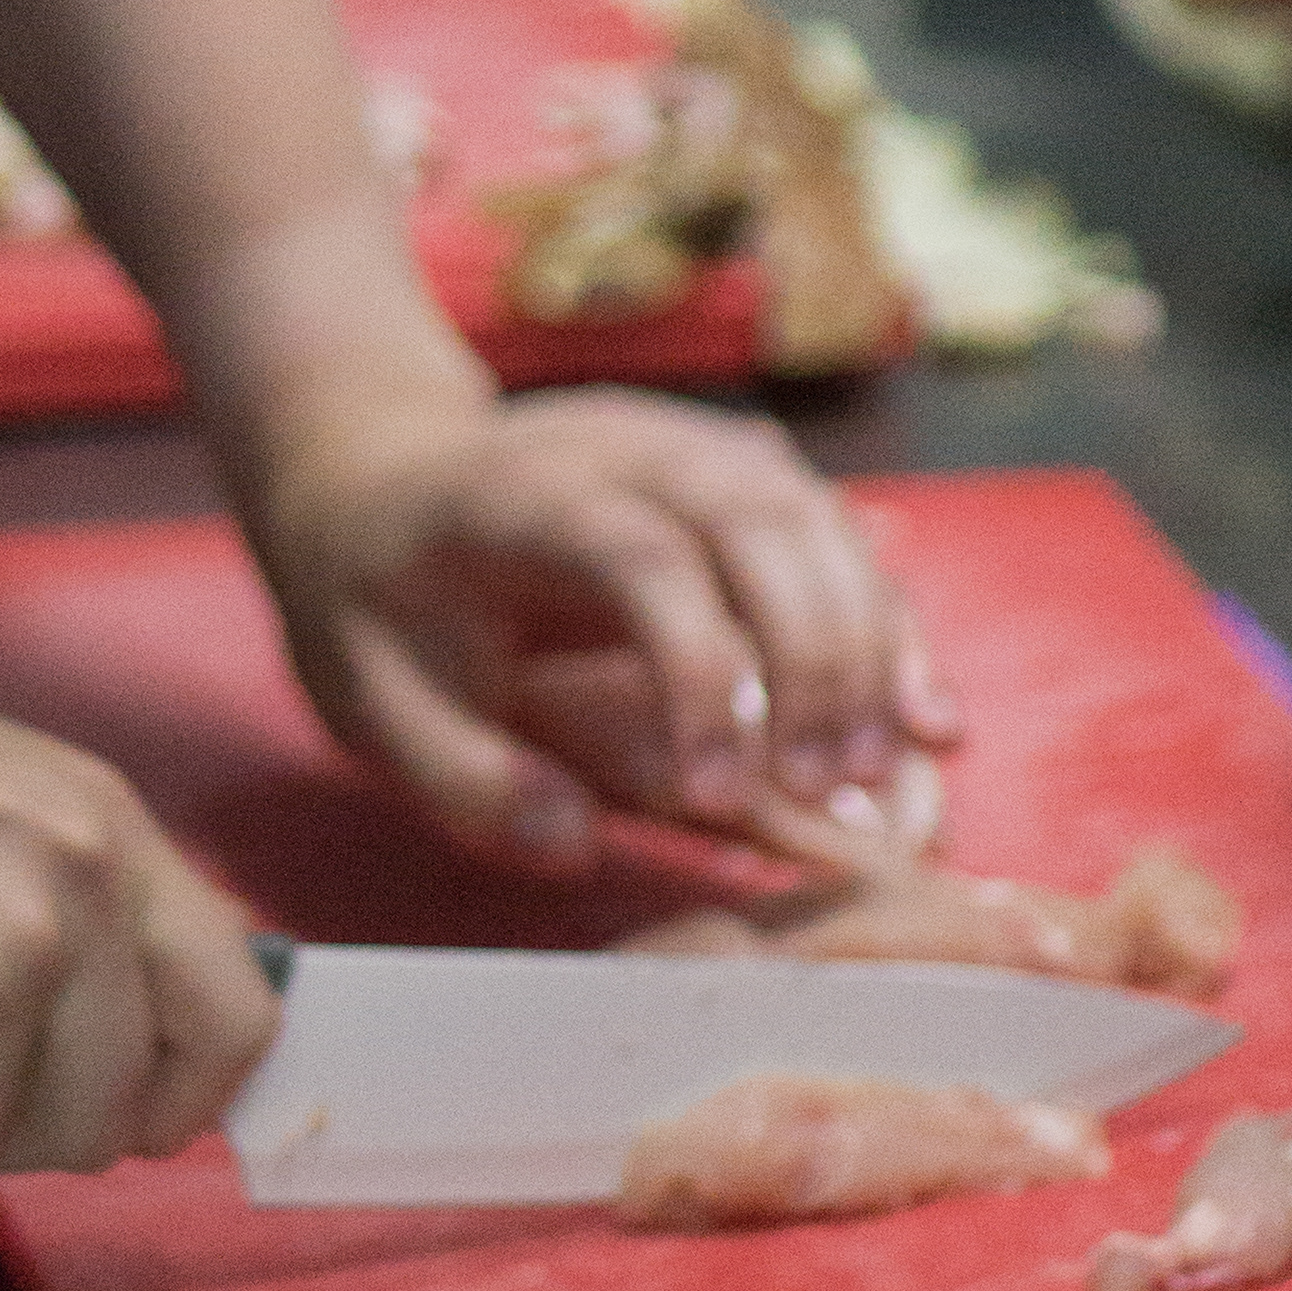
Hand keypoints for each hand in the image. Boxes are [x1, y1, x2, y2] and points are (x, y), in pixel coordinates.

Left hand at [239, 380, 961, 871]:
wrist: (376, 470)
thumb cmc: (375, 598)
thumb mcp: (367, 696)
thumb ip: (461, 773)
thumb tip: (573, 844)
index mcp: (512, 496)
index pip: (636, 552)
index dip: (697, 666)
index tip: (718, 795)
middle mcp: (615, 448)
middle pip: (754, 517)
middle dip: (814, 655)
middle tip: (834, 793)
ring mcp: (682, 446)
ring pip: (812, 514)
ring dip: (869, 639)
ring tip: (886, 772)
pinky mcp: (731, 474)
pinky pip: (833, 531)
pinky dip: (887, 620)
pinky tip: (924, 718)